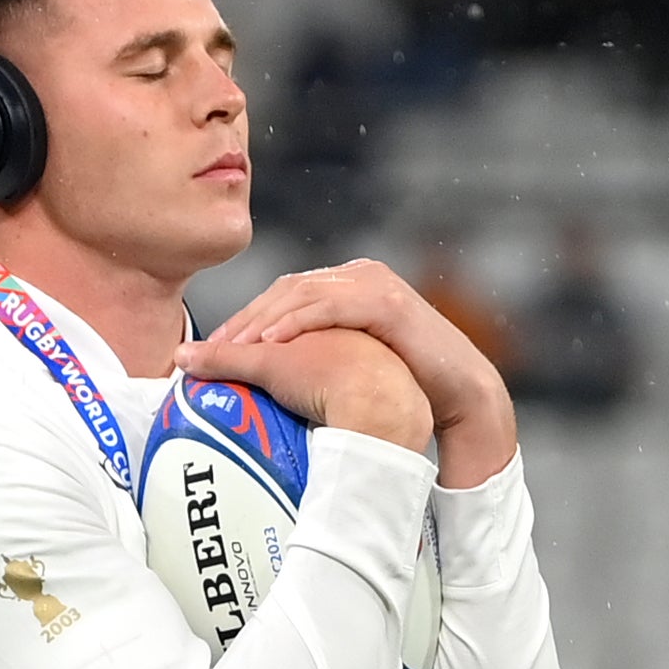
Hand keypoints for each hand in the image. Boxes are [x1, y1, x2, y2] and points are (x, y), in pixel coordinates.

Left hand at [185, 258, 515, 487]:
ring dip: (263, 319)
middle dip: (246, 317)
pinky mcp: (385, 301)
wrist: (455, 391)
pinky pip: (329, 307)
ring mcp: (372, 284)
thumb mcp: (348, 366)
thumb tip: (271, 381)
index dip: (247, 318)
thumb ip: (314, 361)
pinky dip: (296, 322)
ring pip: (301, 293)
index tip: (214, 347)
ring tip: (233, 346)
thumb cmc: (404, 385)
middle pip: (286, 289)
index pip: (284, 295)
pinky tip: (270, 343)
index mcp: (345, 287)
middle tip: (212, 346)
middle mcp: (356, 277)